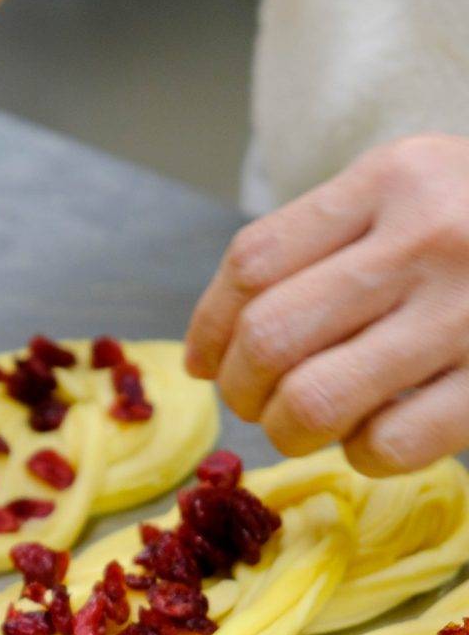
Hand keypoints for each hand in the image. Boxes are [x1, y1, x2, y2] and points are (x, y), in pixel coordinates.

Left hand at [185, 134, 468, 475]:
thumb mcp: (414, 192)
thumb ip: (322, 245)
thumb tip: (211, 351)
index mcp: (393, 179)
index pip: (253, 264)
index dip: (208, 328)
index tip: (204, 363)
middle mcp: (430, 238)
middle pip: (270, 339)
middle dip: (241, 390)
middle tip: (256, 402)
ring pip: (313, 402)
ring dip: (287, 431)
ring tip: (304, 424)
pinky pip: (385, 446)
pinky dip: (359, 454)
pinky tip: (375, 434)